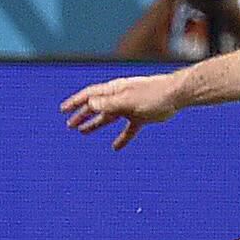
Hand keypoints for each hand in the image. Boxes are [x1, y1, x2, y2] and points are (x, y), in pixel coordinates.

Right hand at [61, 73, 179, 149]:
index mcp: (114, 90)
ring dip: (95, 124)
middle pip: (97, 107)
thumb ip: (109, 103)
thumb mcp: (127, 100)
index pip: (90, 95)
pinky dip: (122, 138)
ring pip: (109, 117)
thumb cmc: (152, 95)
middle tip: (70, 125)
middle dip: (82, 115)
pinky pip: (128, 129)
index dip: (76, 102)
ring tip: (83, 132)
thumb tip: (90, 103)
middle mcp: (120, 97)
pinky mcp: (142, 116)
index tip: (63, 110)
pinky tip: (116, 148)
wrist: (176, 94)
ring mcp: (130, 107)